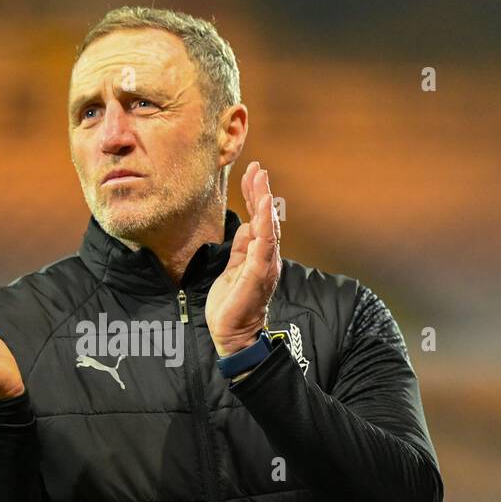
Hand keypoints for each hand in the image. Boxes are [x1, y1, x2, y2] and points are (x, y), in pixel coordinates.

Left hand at [206, 160, 281, 355]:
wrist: (232, 334)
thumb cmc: (232, 304)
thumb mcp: (233, 268)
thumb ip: (241, 248)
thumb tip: (244, 227)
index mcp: (259, 254)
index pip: (258, 219)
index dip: (254, 195)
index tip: (252, 173)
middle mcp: (266, 256)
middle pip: (266, 217)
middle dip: (260, 191)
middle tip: (257, 167)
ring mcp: (265, 264)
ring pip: (268, 226)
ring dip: (264, 201)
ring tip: (261, 179)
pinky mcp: (259, 273)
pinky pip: (264, 244)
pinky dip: (265, 224)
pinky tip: (262, 207)